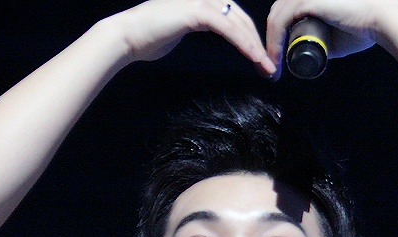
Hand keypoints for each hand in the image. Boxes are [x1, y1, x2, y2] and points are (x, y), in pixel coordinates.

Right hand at [112, 0, 275, 75]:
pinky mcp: (195, 11)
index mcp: (201, 1)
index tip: (261, 60)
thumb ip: (195, 27)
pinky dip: (243, 42)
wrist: (126, 36)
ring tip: (266, 67)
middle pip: (242, 19)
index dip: (251, 38)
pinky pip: (227, 28)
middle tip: (270, 68)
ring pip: (238, 23)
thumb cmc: (147, 38)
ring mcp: (199, 1)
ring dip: (255, 47)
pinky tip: (253, 56)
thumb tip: (204, 33)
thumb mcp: (179, 30)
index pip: (235, 18)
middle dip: (259, 44)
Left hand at [265, 0, 389, 72]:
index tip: (278, 56)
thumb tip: (314, 51)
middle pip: (278, 13)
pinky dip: (274, 42)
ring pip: (276, 18)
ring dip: (270, 44)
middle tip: (272, 64)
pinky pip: (279, 22)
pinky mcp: (305, 0)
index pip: (287, 10)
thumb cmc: (366, 26)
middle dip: (272, 39)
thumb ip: (324, 39)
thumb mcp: (337, 36)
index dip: (279, 32)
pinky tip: (274, 59)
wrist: (382, 19)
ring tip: (273, 67)